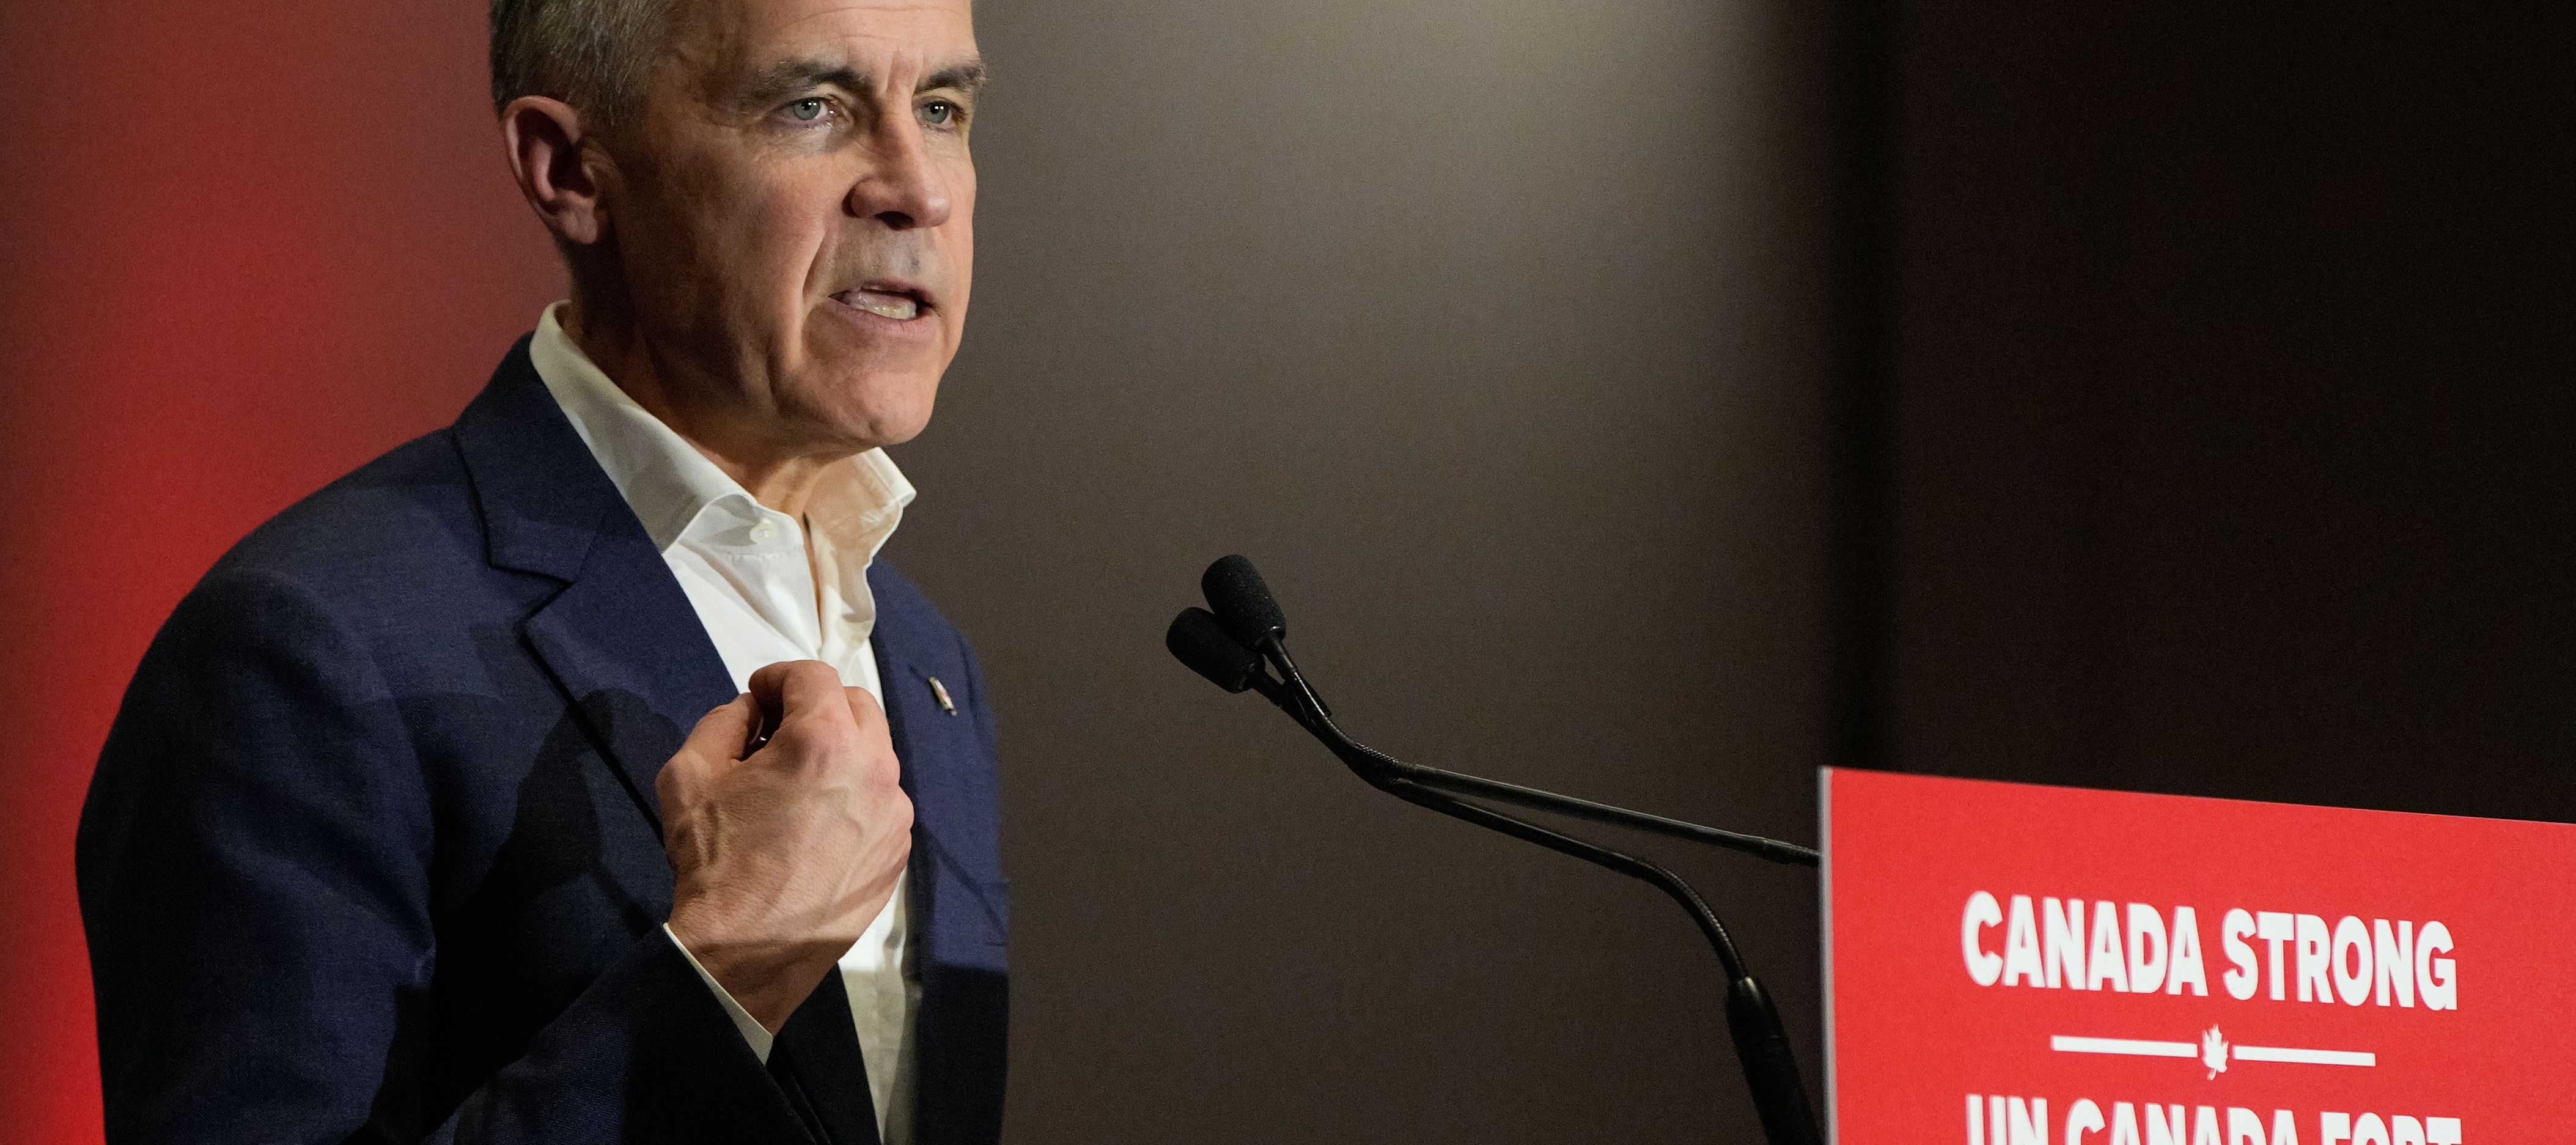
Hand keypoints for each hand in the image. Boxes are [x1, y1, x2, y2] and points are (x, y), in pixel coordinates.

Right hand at [659, 660, 912, 1032]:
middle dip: (816, 706)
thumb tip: (752, 710)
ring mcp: (895, 813)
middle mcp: (875, 768)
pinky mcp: (898, 850)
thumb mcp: (690, 774)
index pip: (813, 674)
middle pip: (855, 705)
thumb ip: (723, 721)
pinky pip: (881, 800)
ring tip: (796, 784)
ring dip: (839, 751)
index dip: (778, 677)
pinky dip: (854, 795)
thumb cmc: (715, 862)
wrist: (747, 952)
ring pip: (874, 753)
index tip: (757, 697)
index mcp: (825, 739)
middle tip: (776, 734)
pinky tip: (816, 826)